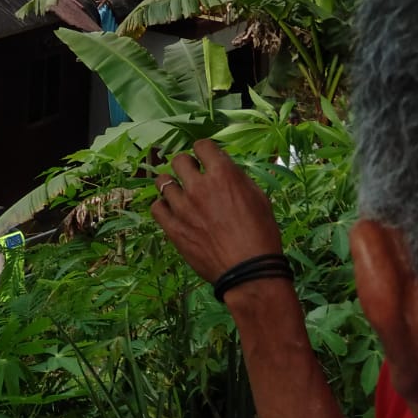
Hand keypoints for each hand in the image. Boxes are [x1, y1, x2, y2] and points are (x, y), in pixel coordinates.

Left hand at [151, 139, 282, 283]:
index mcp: (223, 175)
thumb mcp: (259, 198)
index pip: (202, 146)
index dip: (204, 151)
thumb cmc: (261, 235)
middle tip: (193, 178)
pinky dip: (163, 207)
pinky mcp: (173, 227)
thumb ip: (239, 179)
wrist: (250, 271)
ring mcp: (183, 206)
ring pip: (162, 181)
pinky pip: (156, 207)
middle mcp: (199, 186)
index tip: (205, 159)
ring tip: (180, 194)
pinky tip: (172, 211)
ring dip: (172, 185)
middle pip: (179, 160)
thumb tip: (226, 170)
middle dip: (187, 166)